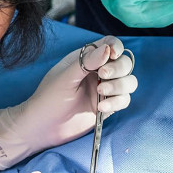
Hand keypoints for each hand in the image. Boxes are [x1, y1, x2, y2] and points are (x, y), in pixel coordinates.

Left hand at [0, 36, 137, 168]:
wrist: (43, 127)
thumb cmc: (48, 99)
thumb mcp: (65, 77)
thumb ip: (86, 62)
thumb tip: (107, 49)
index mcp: (86, 59)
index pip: (110, 45)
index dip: (116, 47)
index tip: (112, 55)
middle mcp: (98, 72)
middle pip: (124, 63)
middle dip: (118, 69)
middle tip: (103, 76)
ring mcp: (104, 89)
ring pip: (128, 82)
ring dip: (120, 86)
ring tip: (101, 93)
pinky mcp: (107, 106)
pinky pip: (123, 100)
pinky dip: (117, 102)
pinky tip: (101, 107)